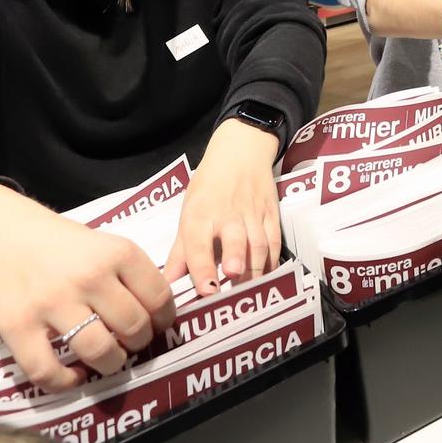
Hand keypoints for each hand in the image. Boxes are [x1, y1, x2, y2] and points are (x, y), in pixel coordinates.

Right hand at [0, 186, 173, 393]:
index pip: (159, 297)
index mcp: (117, 253)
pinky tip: (74, 375)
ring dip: (111, 363)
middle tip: (131, 343)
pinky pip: (47, 371)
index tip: (158, 326)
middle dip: (139, 343)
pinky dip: (66, 382)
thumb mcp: (106, 244)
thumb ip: (130, 275)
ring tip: (109, 359)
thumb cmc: (63, 244)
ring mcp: (52, 303)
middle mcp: (88, 277)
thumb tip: (159, 316)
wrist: (3, 233)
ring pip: (99, 351)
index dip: (164, 319)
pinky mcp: (18, 326)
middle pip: (133, 327)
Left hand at [165, 119, 283, 296]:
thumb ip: (180, 252)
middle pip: (235, 238)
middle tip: (233, 277)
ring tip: (251, 289)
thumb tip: (166, 284)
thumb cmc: (209, 187)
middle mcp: (227, 214)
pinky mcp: (272, 214)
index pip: (198, 243)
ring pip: (259, 243)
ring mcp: (253, 214)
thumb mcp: (188, 213)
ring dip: (256, 267)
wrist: (241, 152)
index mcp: (199, 215)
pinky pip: (275, 241)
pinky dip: (272, 262)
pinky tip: (266, 277)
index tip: (207, 290)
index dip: (202, 267)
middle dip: (235, 258)